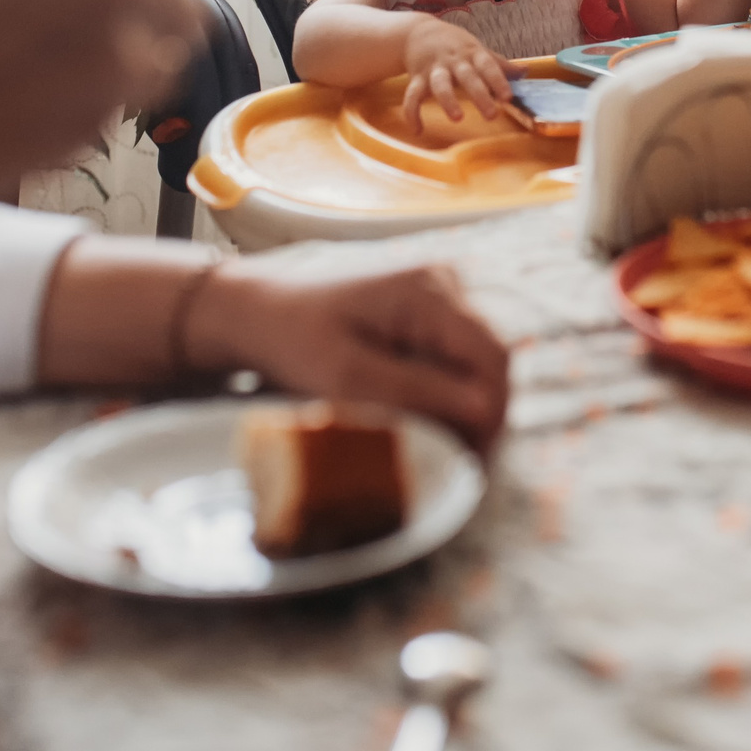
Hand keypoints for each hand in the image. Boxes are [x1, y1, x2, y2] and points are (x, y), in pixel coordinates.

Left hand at [192, 261, 510, 450]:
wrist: (257, 311)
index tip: (472, 465)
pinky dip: (444, 392)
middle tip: (455, 467)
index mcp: (428, 291)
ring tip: (434, 447)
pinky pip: (454, 357)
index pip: (493, 357)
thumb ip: (420, 393)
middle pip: (491, 360)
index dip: (493, 415)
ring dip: (462, 407)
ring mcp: (439, 293)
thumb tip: (487, 411)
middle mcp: (444, 283)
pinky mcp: (428, 310)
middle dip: (480, 416)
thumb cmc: (293, 340)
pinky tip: (419, 418)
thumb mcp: (349, 378)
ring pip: (476, 363)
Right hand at [401, 17, 515, 125]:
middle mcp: (454, 61)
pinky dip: (412, 113)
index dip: (498, 80)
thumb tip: (525, 72)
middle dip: (479, 95)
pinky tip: (418, 130)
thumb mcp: (476, 49)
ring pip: (439, 84)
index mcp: (472, 54)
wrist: (417, 31)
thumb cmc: (454, 44)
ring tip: (457, 118)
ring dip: (448, 101)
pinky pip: (411, 96)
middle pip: (467, 77)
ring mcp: (433, 69)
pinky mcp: (416, 78)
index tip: (508, 97)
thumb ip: (498, 63)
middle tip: (491, 115)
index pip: (488, 65)